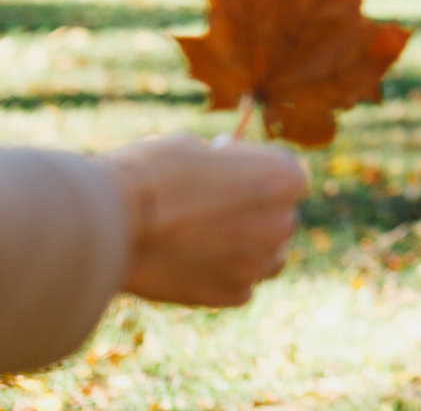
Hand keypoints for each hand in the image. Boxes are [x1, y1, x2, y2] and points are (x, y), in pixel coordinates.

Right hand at [105, 133, 307, 306]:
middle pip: (279, 217)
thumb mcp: (194, 147)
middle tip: (213, 207)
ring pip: (267, 257)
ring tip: (207, 239)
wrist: (113, 223)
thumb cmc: (152, 174)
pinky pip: (239, 285)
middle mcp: (282, 223)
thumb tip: (223, 169)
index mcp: (283, 178)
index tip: (231, 169)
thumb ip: (223, 164)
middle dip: (254, 211)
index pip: (286, 173)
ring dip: (248, 249)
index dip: (257, 169)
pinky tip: (192, 264)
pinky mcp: (231, 295)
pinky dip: (222, 277)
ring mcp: (259, 263)